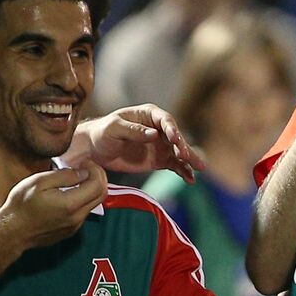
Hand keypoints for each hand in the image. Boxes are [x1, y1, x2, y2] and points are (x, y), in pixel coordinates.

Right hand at [0, 164, 106, 250]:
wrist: (12, 232)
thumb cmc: (21, 205)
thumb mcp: (39, 182)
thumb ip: (64, 176)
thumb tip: (82, 172)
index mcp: (71, 204)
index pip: (98, 185)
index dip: (95, 170)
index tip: (85, 162)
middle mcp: (77, 217)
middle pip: (101, 195)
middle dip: (98, 178)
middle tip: (86, 167)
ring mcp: (75, 226)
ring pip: (93, 204)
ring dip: (91, 189)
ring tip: (77, 178)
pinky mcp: (70, 231)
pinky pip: (84, 213)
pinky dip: (83, 199)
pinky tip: (70, 193)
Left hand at [72, 105, 205, 182]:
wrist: (95, 150)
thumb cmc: (103, 133)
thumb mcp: (114, 129)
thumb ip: (133, 130)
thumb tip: (154, 135)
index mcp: (149, 115)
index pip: (165, 120)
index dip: (172, 129)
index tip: (175, 140)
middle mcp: (159, 129)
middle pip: (176, 137)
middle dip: (182, 146)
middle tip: (186, 156)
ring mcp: (161, 146)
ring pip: (179, 152)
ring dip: (189, 160)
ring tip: (199, 169)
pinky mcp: (160, 161)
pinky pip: (175, 166)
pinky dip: (183, 172)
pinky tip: (190, 180)